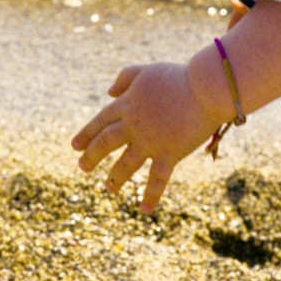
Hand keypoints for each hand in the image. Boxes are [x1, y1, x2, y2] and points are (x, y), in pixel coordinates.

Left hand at [70, 61, 219, 213]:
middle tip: (83, 167)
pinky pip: (157, 179)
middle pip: (105, 143)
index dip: (86, 134)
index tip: (75, 146)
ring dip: (115, 177)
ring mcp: (150, 141)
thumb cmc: (179, 76)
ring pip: (125, 164)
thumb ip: (126, 77)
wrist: (205, 88)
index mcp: (127, 104)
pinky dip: (150, 195)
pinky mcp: (169, 153)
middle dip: (92, 156)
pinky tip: (144, 209)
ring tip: (109, 188)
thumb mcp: (148, 71)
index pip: (100, 121)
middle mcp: (133, 125)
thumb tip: (109, 92)